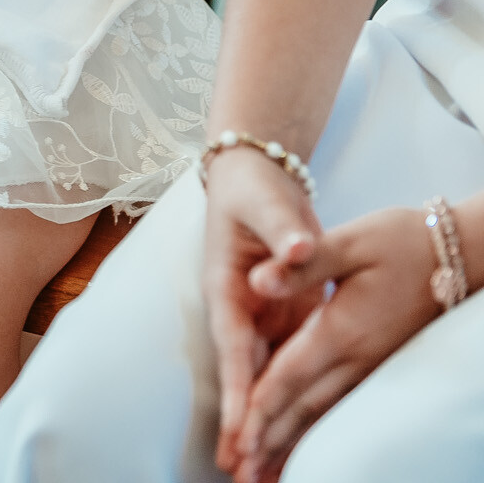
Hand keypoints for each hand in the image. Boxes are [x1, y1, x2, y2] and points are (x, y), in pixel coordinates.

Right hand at [202, 148, 323, 478]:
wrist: (253, 181)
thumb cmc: (253, 191)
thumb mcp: (266, 204)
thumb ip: (284, 228)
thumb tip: (299, 250)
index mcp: (225, 287)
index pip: (233, 346)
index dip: (236, 388)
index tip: (241, 428)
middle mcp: (238, 311)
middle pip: (239, 376)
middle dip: (240, 425)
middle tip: (239, 472)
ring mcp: (259, 319)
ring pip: (259, 380)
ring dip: (258, 425)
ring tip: (256, 472)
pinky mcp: (281, 320)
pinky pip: (283, 370)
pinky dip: (281, 405)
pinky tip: (284, 437)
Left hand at [230, 204, 457, 481]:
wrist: (464, 252)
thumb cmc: (405, 240)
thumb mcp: (351, 241)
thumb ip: (301, 265)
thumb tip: (258, 280)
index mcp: (342, 330)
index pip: (290, 377)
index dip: (260, 409)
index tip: (238, 440)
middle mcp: (358, 357)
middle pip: (304, 409)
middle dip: (269, 442)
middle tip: (240, 473)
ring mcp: (374, 365)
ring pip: (325, 414)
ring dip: (292, 445)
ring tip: (264, 476)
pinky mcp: (382, 363)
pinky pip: (343, 406)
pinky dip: (318, 430)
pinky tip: (304, 445)